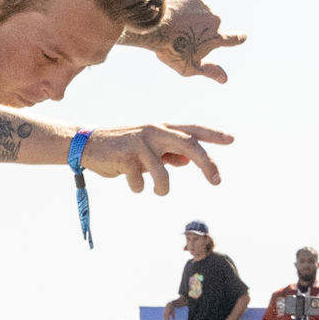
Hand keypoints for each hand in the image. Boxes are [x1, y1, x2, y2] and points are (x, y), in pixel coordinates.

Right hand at [99, 120, 230, 195]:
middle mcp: (154, 131)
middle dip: (206, 163)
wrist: (86, 145)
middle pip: (189, 145)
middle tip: (217, 181)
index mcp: (161, 128)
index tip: (232, 139)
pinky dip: (138, 188)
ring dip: (162, 188)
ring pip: (163, 174)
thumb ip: (167, 154)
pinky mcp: (125, 156)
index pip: (192, 129)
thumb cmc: (121, 149)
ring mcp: (140, 143)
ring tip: (157, 191)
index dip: (213, 134)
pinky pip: (140, 182)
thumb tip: (186, 161)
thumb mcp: (147, 149)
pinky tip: (130, 183)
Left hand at [146, 0, 243, 83]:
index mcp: (216, 37)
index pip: (235, 38)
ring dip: (196, 20)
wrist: (154, 26)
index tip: (241, 37)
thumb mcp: (189, 67)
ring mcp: (206, 6)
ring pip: (204, 15)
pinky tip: (177, 16)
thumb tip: (225, 79)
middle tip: (186, 38)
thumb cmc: (171, 50)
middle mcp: (215, 19)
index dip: (239, 38)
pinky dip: (188, 10)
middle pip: (213, 27)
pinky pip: (195, 4)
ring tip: (179, 27)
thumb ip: (210, 72)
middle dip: (204, 32)